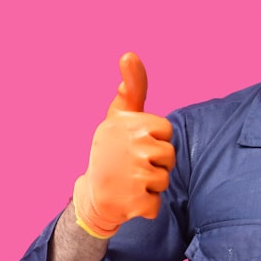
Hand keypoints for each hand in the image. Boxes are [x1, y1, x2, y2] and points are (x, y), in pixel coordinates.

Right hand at [72, 53, 174, 238]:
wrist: (92, 194)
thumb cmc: (111, 150)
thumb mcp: (118, 117)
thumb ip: (132, 89)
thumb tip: (129, 54)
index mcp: (130, 124)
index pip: (166, 132)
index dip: (154, 140)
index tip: (134, 144)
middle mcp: (132, 147)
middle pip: (169, 156)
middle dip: (155, 164)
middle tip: (131, 166)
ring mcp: (134, 175)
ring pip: (164, 179)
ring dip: (151, 185)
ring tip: (129, 181)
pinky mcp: (136, 202)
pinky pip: (156, 204)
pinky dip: (145, 206)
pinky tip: (127, 199)